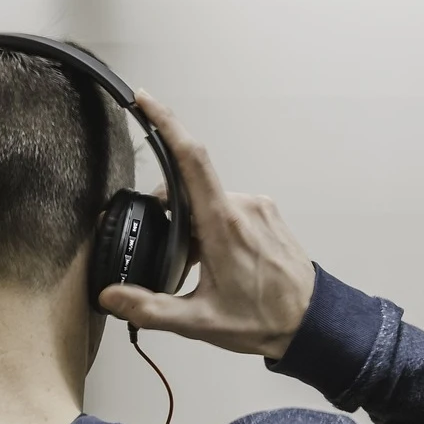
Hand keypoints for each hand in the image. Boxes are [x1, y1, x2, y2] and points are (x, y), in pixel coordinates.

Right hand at [97, 91, 317, 359]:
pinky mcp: (267, 212)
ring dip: (193, 224)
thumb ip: (149, 308)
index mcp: (223, 224)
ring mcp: (258, 207)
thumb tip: (111, 296)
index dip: (166, 123)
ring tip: (200, 267)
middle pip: (189, 188)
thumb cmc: (263, 320)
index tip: (145, 100)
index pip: (191, 159)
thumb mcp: (199, 322)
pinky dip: (212, 225)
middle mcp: (243, 206)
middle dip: (169, 213)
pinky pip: (229, 206)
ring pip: (208, 200)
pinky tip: (218, 260)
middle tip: (171, 256)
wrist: (312, 323)